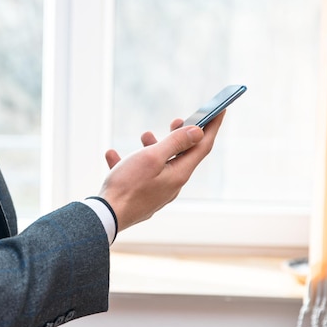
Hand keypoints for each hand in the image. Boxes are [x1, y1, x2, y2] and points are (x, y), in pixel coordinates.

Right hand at [98, 111, 224, 230]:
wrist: (106, 216)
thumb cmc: (128, 185)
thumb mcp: (152, 157)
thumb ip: (175, 143)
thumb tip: (198, 131)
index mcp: (179, 174)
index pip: (202, 147)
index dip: (212, 127)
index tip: (221, 110)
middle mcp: (171, 185)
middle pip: (182, 156)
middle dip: (181, 136)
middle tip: (177, 120)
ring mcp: (155, 192)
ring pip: (160, 165)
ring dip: (154, 147)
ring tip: (144, 135)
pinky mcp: (139, 197)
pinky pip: (138, 175)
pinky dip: (129, 162)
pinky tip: (112, 155)